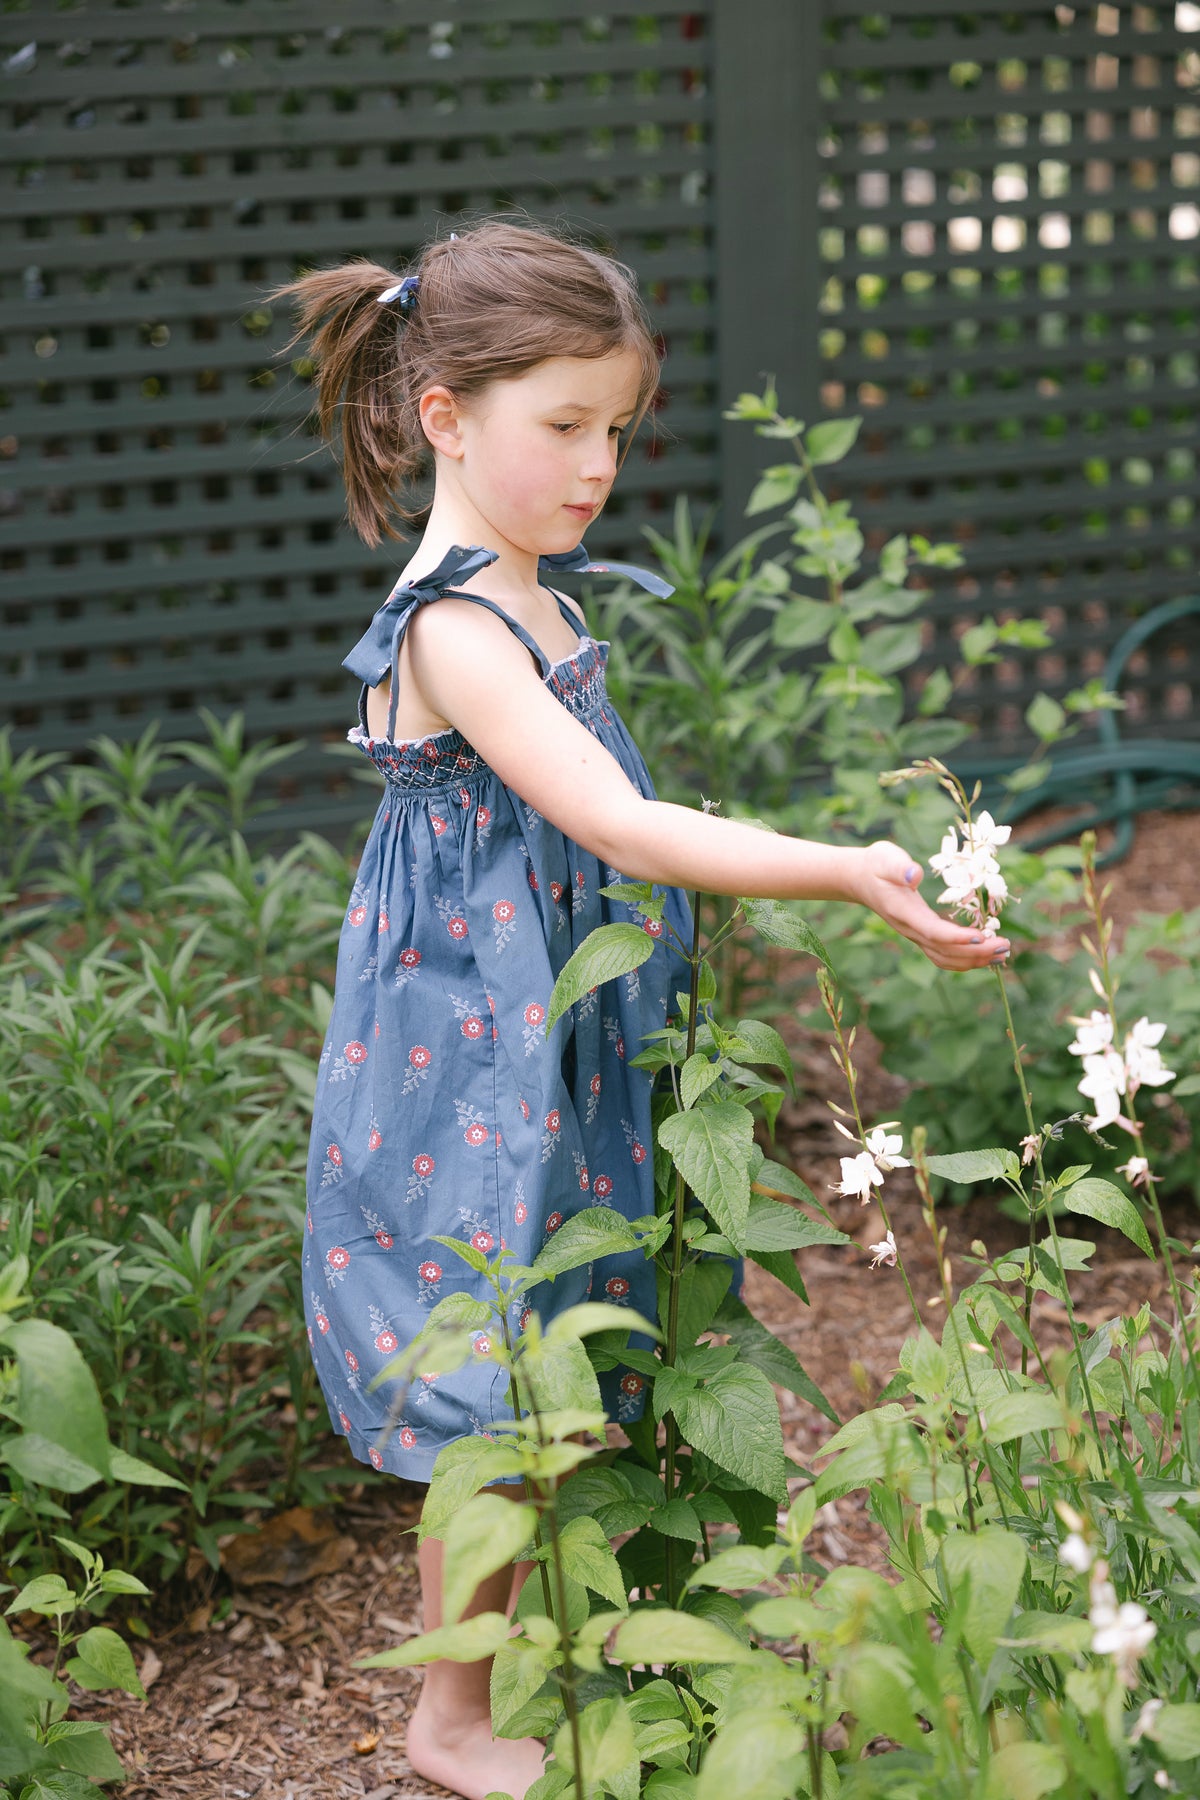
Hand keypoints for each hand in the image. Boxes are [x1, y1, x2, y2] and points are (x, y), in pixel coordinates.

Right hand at [851, 840, 1010, 971]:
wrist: (859, 879)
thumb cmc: (876, 864)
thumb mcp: (885, 858)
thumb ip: (899, 867)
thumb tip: (915, 875)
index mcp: (903, 912)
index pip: (932, 931)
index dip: (957, 938)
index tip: (982, 936)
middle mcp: (909, 929)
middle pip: (944, 951)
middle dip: (976, 952)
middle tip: (1005, 946)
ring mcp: (915, 935)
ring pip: (944, 958)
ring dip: (974, 960)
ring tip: (1002, 954)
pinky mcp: (921, 935)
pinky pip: (943, 955)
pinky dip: (965, 959)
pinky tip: (984, 953)